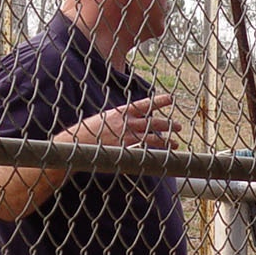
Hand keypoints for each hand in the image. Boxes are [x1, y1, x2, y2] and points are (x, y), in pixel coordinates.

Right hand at [55, 93, 184, 149]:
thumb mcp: (106, 119)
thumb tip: (134, 120)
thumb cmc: (89, 131)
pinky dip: (155, 153)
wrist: (76, 142)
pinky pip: (144, 150)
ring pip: (152, 137)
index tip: (171, 98)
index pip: (144, 104)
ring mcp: (126, 136)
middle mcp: (126, 122)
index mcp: (121, 111)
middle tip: (179, 126)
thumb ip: (121, 119)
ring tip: (176, 143)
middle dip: (167, 124)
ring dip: (166, 140)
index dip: (159, 101)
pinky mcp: (125, 149)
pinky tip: (164, 156)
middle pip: (152, 122)